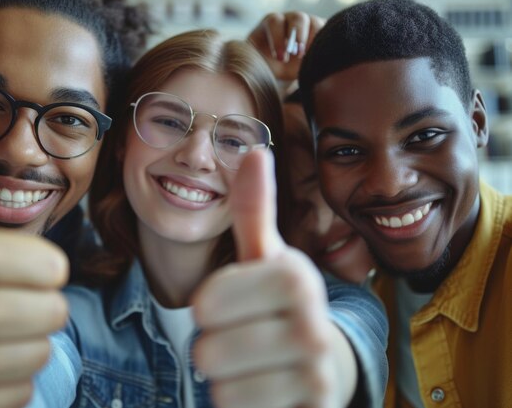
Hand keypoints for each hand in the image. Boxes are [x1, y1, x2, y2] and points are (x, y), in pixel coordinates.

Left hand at [192, 151, 355, 407]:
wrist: (325, 362)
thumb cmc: (279, 303)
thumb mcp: (265, 256)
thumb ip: (255, 208)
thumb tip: (255, 148)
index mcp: (296, 277)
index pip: (205, 303)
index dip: (207, 308)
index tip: (230, 305)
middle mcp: (314, 327)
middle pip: (207, 351)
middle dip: (214, 348)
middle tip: (242, 339)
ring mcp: (318, 377)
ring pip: (220, 390)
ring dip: (226, 380)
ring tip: (254, 365)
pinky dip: (238, 406)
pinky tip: (264, 390)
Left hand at [248, 11, 324, 82]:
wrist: (279, 76)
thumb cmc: (265, 70)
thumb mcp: (256, 65)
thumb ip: (256, 60)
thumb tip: (260, 61)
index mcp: (270, 24)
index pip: (275, 22)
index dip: (278, 39)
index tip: (280, 58)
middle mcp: (289, 20)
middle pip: (298, 18)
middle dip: (299, 37)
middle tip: (298, 55)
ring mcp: (306, 24)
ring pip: (315, 23)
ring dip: (314, 40)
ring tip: (309, 58)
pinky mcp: (320, 32)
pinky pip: (327, 31)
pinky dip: (326, 43)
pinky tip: (319, 57)